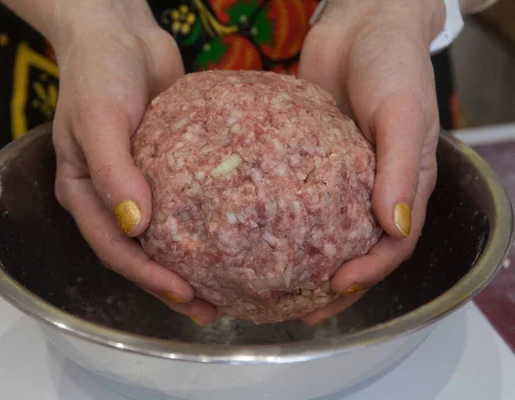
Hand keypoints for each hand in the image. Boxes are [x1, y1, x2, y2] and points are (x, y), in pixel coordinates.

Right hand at [47, 1, 218, 323]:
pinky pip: (189, 201)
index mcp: (86, 194)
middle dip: (172, 284)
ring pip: (167, 234)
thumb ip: (112, 171)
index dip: (146, 275)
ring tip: (226, 289)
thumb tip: (136, 225)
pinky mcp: (171, 168)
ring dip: (192, 264)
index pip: (114, 247)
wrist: (121, 32)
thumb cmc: (98, 72)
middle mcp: (114, 196)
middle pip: (142, 252)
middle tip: (210, 307)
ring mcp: (143, 183)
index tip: (182, 292)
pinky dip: (207, 222)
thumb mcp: (97, 119)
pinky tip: (235, 236)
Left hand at [298, 0, 444, 323]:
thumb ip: (402, 169)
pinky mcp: (306, 159)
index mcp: (403, 185)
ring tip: (268, 284)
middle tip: (297, 307)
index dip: (368, 273)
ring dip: (299, 260)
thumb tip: (392, 228)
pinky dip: (277, 216)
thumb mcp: (405, 113)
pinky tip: (250, 229)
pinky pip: (292, 193)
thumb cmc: (394, 64)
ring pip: (320, 229)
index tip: (336, 289)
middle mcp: (369, 188)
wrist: (361, 24)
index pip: (391, 246)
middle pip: (353, 249)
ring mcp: (336, 177)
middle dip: (329, 285)